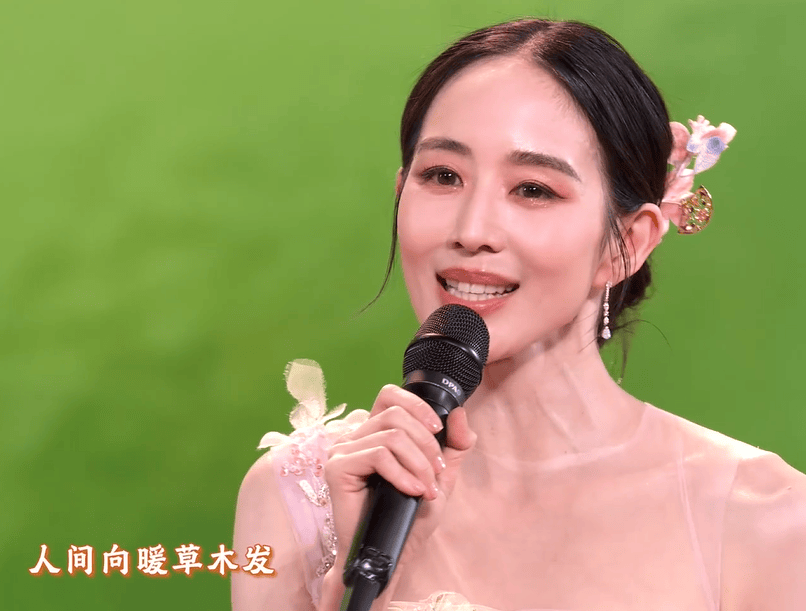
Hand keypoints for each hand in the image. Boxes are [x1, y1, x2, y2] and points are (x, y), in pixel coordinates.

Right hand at [324, 383, 475, 572]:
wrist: (392, 555)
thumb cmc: (409, 518)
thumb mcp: (440, 477)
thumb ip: (454, 446)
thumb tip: (459, 414)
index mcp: (375, 432)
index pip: (391, 395)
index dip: (418, 407)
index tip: (438, 431)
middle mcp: (355, 436)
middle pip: (396, 414)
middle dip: (426, 444)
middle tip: (436, 473)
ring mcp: (343, 451)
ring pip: (391, 436)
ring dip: (418, 463)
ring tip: (426, 488)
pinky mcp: (337, 469)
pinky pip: (378, 456)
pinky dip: (402, 474)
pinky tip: (411, 491)